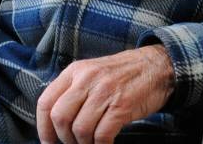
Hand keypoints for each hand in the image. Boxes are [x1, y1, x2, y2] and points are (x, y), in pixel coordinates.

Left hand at [36, 45, 174, 143]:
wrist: (158, 66)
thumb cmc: (123, 75)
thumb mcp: (93, 73)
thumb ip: (74, 91)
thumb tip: (56, 123)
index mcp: (75, 71)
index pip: (45, 102)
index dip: (43, 129)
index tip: (49, 142)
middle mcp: (87, 79)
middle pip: (60, 118)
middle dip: (64, 139)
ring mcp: (105, 91)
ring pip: (80, 130)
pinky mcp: (122, 105)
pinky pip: (102, 135)